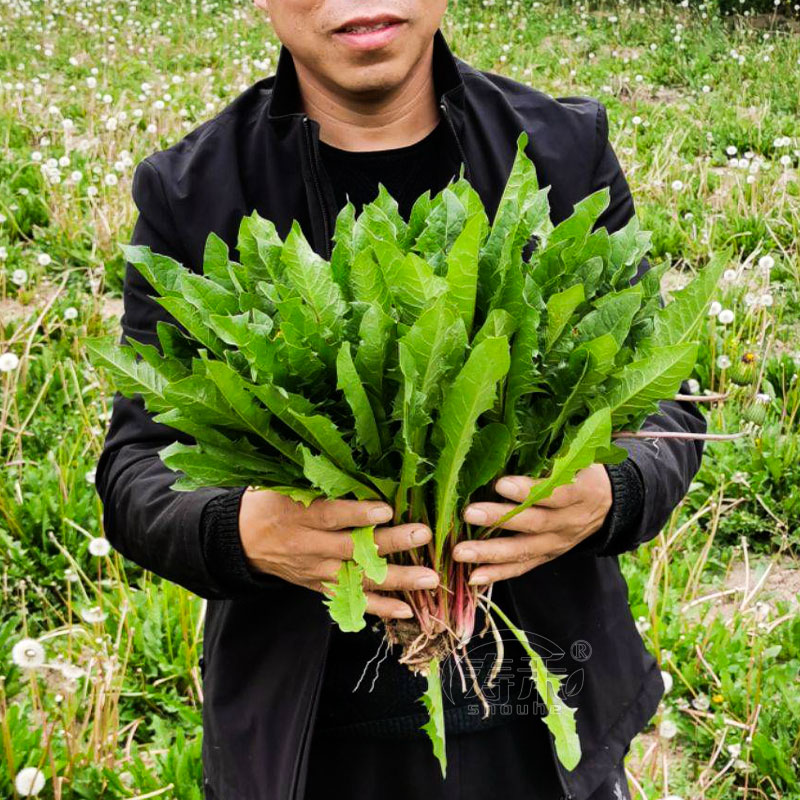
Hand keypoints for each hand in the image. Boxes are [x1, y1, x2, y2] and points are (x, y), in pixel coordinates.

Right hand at [239, 488, 438, 618]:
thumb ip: (321, 482)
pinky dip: (379, 608)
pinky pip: (352, 601)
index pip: (331, 516)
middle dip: (391, 543)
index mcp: (300, 515)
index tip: (386, 509)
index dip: (358, 514)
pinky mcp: (320, 587)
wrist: (244, 539)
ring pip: (359, 578)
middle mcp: (309, 546)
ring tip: (429, 578)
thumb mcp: (287, 484)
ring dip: (397, 580)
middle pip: (353, 548)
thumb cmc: (272, 502)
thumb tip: (364, 467)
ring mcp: (316, 571)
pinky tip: (407, 610)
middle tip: (423, 535)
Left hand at [452, 464, 612, 585]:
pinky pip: (522, 568)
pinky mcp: (547, 556)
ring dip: (490, 552)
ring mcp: (558, 543)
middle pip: (534, 522)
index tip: (500, 483)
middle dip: (499, 519)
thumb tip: (506, 436)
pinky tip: (473, 577)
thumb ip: (550, 454)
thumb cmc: (581, 470)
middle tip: (469, 513)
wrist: (608, 503)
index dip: (528, 490)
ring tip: (460, 552)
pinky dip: (497, 574)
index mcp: (582, 491)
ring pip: (524, 550)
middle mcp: (570, 521)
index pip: (555, 493)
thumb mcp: (577, 456)